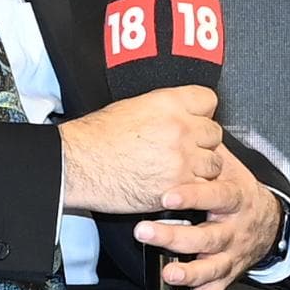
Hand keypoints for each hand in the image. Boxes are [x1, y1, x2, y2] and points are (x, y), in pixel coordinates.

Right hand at [57, 86, 224, 214]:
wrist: (75, 164)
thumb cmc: (94, 137)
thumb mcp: (131, 106)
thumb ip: (164, 109)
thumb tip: (181, 114)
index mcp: (168, 103)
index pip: (209, 100)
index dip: (202, 113)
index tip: (195, 121)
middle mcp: (180, 128)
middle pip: (214, 133)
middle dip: (202, 143)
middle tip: (185, 150)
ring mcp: (182, 158)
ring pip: (215, 163)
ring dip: (202, 168)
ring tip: (180, 170)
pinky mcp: (178, 186)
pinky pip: (202, 188)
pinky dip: (192, 190)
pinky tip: (175, 186)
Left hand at [135, 153, 286, 289]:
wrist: (270, 222)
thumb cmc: (238, 191)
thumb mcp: (229, 166)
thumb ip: (207, 149)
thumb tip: (191, 112)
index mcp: (235, 199)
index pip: (217, 196)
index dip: (194, 196)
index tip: (167, 195)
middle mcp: (234, 230)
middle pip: (209, 237)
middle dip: (177, 237)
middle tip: (146, 232)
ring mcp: (232, 256)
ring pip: (212, 268)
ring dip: (189, 274)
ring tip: (168, 274)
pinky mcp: (227, 276)